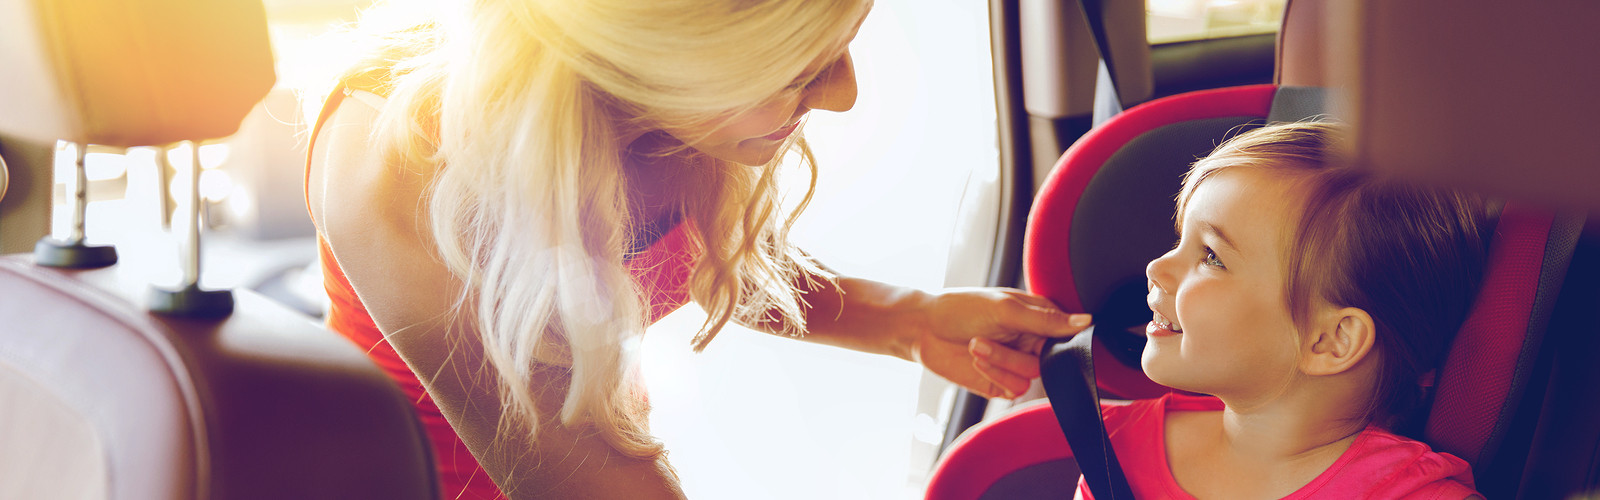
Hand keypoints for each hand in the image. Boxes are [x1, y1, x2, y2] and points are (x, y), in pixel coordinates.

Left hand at [907, 288, 1090, 398]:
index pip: (1069, 334)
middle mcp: (1032, 342)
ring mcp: (1017, 363)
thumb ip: (1045, 319)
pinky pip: (1015, 390)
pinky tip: (976, 361)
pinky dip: (995, 375)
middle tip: (984, 338)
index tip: (1039, 338)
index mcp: (1039, 317)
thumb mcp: (1005, 308)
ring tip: (975, 346)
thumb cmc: (961, 309)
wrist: (923, 330)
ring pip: (1031, 376)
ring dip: (1000, 362)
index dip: (1061, 340)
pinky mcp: (1002, 383)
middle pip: (1050, 361)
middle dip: (1014, 352)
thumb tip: (1086, 321)